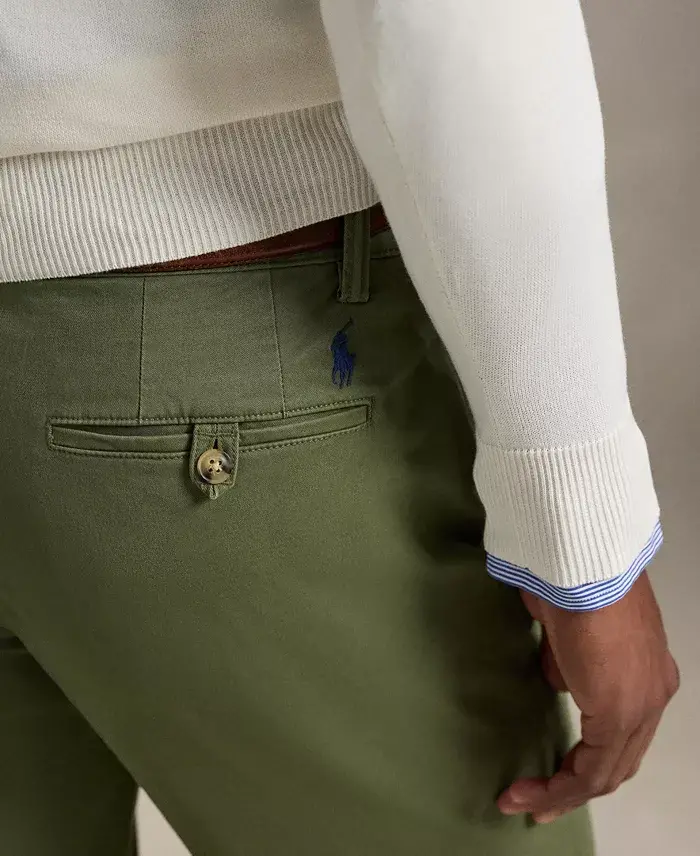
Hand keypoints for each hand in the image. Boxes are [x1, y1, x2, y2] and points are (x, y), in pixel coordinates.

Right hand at [498, 571, 678, 823]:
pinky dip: (558, 788)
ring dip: (561, 793)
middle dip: (576, 786)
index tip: (550, 767)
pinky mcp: (619, 713)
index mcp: (647, 670)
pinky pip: (590, 771)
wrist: (583, 563)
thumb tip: (560, 674)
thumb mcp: (566, 625)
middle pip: (619, 759)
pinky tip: (530, 792)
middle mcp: (654, 693)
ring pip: (606, 772)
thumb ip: (567, 656)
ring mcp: (642, 705)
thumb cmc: (570, 581)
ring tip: (523, 802)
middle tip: (540, 800)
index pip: (622, 729)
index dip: (587, 755)